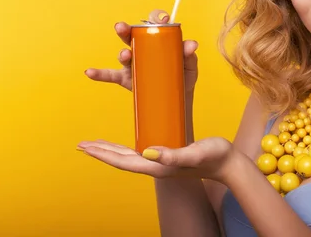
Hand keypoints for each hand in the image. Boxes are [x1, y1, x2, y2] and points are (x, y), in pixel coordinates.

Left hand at [77, 137, 237, 182]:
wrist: (228, 164)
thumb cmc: (215, 157)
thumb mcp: (195, 153)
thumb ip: (174, 156)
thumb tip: (148, 153)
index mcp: (158, 166)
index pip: (123, 161)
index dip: (103, 153)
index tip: (85, 146)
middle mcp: (156, 166)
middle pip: (121, 160)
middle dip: (100, 152)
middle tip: (81, 145)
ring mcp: (162, 162)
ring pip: (129, 157)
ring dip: (110, 150)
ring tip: (96, 145)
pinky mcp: (168, 156)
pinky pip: (140, 152)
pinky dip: (126, 147)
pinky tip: (128, 144)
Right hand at [84, 9, 198, 92]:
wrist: (177, 99)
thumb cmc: (183, 76)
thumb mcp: (189, 65)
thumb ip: (189, 54)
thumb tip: (191, 44)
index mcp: (157, 40)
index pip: (153, 23)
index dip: (156, 18)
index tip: (163, 20)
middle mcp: (142, 48)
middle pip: (132, 35)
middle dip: (126, 30)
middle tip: (122, 27)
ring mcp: (133, 64)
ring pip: (124, 55)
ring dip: (122, 53)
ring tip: (125, 55)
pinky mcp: (127, 79)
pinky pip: (110, 76)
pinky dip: (99, 74)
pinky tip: (90, 72)